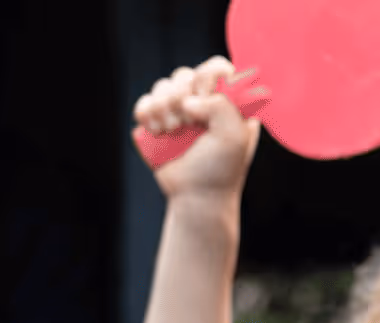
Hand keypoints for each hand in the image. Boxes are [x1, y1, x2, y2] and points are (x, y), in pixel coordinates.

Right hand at [130, 58, 261, 200]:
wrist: (197, 197)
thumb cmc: (221, 170)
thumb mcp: (234, 137)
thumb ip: (222, 106)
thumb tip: (190, 100)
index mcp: (230, 104)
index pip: (217, 68)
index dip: (207, 78)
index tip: (205, 98)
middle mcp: (205, 104)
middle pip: (186, 74)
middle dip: (183, 96)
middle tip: (188, 122)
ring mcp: (180, 112)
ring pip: (163, 86)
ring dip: (164, 106)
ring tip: (172, 130)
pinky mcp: (158, 122)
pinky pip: (145, 102)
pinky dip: (147, 112)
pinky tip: (157, 131)